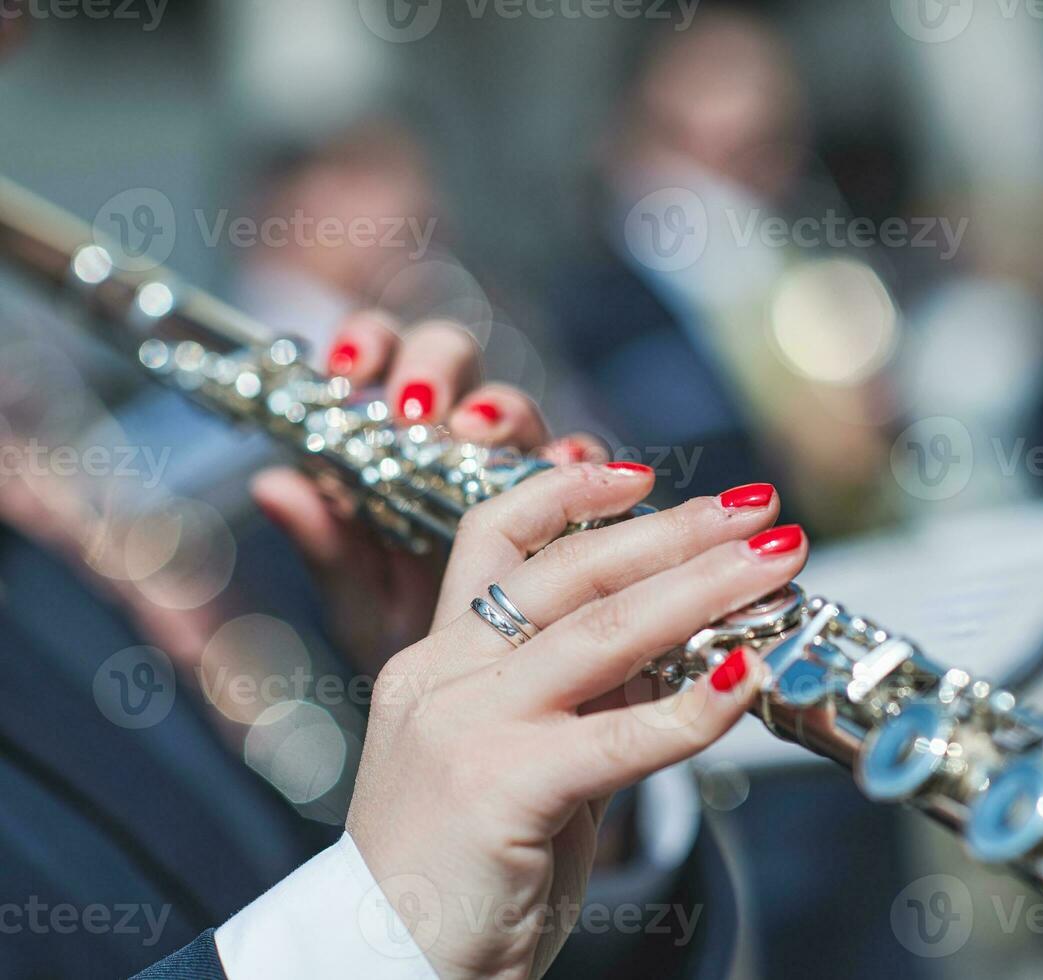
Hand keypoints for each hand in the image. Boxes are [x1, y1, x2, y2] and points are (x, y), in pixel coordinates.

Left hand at [251, 310, 600, 672]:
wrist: (487, 717)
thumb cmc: (415, 652)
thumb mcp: (361, 608)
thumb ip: (326, 547)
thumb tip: (272, 483)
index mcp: (393, 447)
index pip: (380, 360)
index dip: (369, 346)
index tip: (348, 370)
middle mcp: (457, 443)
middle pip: (452, 360)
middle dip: (433, 367)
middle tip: (417, 407)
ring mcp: (518, 466)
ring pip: (514, 405)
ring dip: (498, 411)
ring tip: (478, 436)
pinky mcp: (578, 498)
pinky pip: (583, 460)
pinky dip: (576, 457)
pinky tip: (564, 467)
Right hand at [345, 466, 801, 979]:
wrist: (388, 967)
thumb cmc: (462, 867)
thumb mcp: (514, 753)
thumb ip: (579, 692)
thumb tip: (674, 636)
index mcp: (437, 657)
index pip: (495, 535)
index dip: (571, 490)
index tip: (647, 472)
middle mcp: (443, 676)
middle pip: (574, 571)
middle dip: (677, 532)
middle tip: (758, 511)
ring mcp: (466, 727)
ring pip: (604, 632)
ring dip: (704, 590)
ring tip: (775, 566)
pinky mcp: (500, 788)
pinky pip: (621, 736)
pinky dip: (695, 707)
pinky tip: (748, 683)